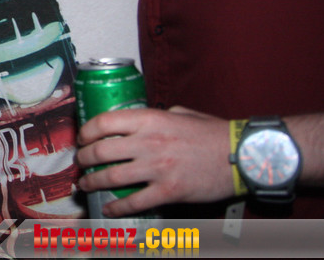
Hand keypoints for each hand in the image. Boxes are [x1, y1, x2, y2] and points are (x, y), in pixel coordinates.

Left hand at [76, 106, 232, 216]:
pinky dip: (117, 208)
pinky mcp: (168, 191)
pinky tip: (109, 209)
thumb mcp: (181, 113)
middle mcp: (148, 142)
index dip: (87, 131)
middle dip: (85, 158)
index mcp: (150, 119)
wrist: (241, 156)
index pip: (104, 121)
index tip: (82, 138)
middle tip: (81, 162)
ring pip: (111, 177)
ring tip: (86, 184)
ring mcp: (157, 168)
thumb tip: (138, 122)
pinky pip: (133, 202)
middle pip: (101, 151)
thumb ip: (157, 116)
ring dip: (92, 182)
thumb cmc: (213, 133)